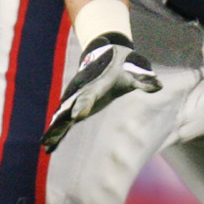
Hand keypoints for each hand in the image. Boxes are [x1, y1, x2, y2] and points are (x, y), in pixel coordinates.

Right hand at [41, 32, 161, 152]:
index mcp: (95, 86)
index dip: (83, 105)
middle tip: (50, 135)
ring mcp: (76, 101)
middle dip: (60, 122)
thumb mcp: (133, 74)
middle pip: (69, 109)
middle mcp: (82, 94)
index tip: (78, 115)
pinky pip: (63, 121)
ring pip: (62, 117)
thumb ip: (143, 81)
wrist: (104, 57)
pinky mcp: (75, 107)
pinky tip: (48, 147)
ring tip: (45, 145)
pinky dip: (55, 131)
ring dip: (54, 130)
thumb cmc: (121, 69)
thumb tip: (159, 85)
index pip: (88, 96)